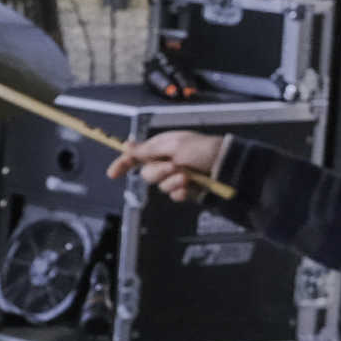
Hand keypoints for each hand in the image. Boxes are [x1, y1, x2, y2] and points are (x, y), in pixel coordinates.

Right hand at [113, 129, 233, 204]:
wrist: (228, 166)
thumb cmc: (203, 150)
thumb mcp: (173, 145)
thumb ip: (147, 149)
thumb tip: (127, 145)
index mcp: (162, 147)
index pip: (137, 156)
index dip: (123, 163)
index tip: (112, 173)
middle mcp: (167, 162)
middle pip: (147, 174)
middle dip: (158, 172)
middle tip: (174, 167)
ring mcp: (177, 177)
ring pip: (161, 186)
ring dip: (173, 182)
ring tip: (188, 177)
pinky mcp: (186, 190)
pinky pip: (174, 195)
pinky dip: (181, 192)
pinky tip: (190, 187)